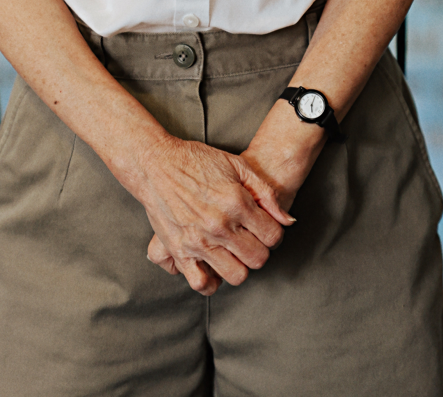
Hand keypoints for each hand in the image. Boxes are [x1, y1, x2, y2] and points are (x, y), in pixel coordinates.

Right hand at [139, 137, 294, 295]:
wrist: (155, 163)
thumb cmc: (195, 160)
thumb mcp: (237, 164)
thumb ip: (265, 192)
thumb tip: (287, 220)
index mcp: (236, 202)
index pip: (273, 236)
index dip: (273, 232)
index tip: (264, 227)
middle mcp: (220, 225)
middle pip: (258, 258)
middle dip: (260, 249)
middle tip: (250, 238)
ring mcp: (199, 241)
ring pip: (237, 275)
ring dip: (240, 265)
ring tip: (234, 251)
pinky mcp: (179, 251)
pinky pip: (201, 283)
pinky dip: (211, 282)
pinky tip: (214, 268)